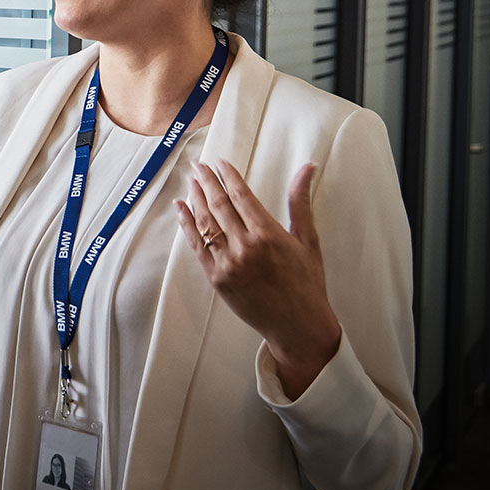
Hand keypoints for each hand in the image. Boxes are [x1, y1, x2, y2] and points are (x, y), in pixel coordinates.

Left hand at [174, 158, 341, 399]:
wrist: (299, 326)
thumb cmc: (307, 282)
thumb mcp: (307, 240)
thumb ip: (300, 201)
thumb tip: (308, 166)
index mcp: (268, 234)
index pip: (241, 195)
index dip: (228, 176)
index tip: (220, 162)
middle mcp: (245, 246)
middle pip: (219, 205)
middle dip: (206, 182)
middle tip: (199, 165)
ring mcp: (228, 263)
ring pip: (205, 222)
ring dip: (195, 198)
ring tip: (191, 181)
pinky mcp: (216, 278)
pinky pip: (196, 245)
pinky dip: (186, 224)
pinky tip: (181, 208)